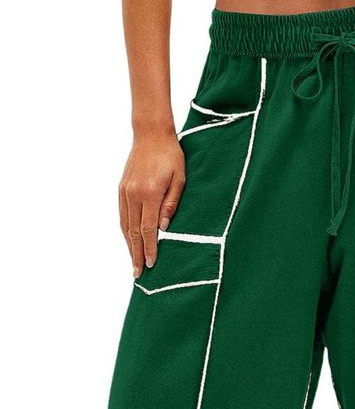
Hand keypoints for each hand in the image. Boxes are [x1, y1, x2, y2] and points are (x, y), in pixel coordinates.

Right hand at [119, 131, 185, 276]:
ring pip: (125, 226)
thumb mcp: (180, 179)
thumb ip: (171, 204)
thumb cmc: (171, 156)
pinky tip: (129, 241)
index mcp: (150, 193)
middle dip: (136, 254)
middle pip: (133, 232)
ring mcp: (125, 192)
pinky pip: (122, 216)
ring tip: (134, 262)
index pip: (147, 229)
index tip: (152, 264)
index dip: (149, 249)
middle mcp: (134, 194)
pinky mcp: (121, 189)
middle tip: (139, 273)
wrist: (151, 135)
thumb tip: (163, 229)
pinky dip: (125, 231)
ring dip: (129, 246)